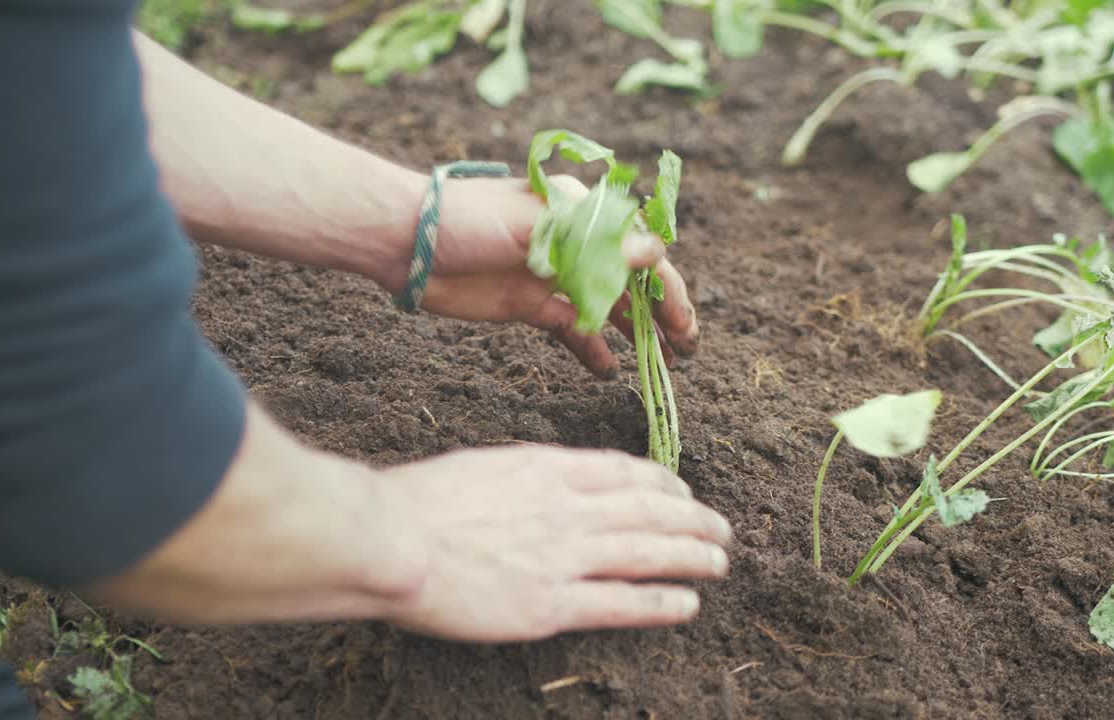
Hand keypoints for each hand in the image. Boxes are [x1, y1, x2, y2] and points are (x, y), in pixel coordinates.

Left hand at [380, 175, 700, 378]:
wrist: (407, 241)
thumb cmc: (470, 219)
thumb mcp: (536, 227)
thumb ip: (595, 244)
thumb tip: (654, 252)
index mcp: (582, 214)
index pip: (639, 251)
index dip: (666, 287)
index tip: (682, 322)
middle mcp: (575, 244)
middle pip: (630, 281)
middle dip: (660, 314)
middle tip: (686, 348)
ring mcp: (553, 276)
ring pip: (606, 307)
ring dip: (634, 333)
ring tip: (661, 363)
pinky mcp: (529, 304)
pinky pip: (571, 329)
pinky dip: (591, 349)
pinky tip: (610, 370)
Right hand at [380, 444, 731, 642]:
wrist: (391, 539)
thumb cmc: (419, 501)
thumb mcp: (483, 467)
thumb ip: (524, 477)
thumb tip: (545, 482)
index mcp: (548, 470)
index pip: (624, 473)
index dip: (663, 484)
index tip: (683, 492)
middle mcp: (568, 509)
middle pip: (650, 511)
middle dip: (694, 520)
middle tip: (723, 529)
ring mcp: (564, 557)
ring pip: (648, 553)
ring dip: (692, 558)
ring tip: (720, 563)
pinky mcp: (551, 604)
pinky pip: (620, 604)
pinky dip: (660, 603)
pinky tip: (687, 605)